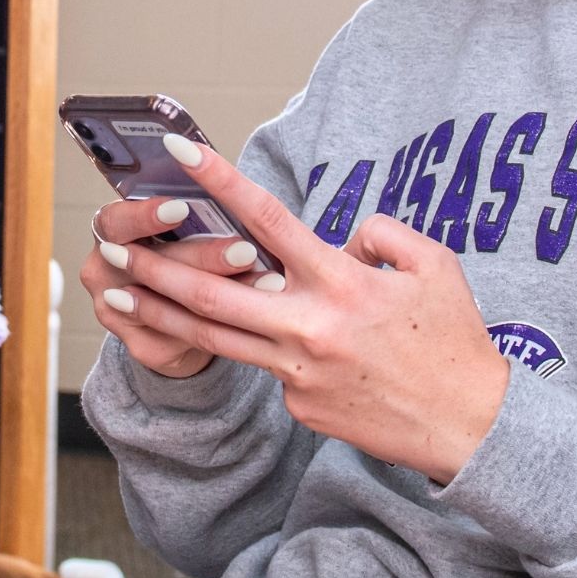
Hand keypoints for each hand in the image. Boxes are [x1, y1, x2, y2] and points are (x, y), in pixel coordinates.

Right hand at [81, 190, 262, 381]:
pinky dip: (225, 325)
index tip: (182, 207)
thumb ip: (197, 214)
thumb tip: (238, 198)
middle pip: (144, 265)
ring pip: (168, 305)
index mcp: (109, 232)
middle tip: (245, 250)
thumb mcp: (183, 223)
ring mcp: (117, 314)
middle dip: (201, 257)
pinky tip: (262, 317)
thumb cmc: (182, 248)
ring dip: (223, 292)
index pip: (115, 222)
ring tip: (269, 282)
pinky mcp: (144, 347)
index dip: (145, 215)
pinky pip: (185, 337)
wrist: (177, 306)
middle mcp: (103, 273)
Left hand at [88, 137, 513, 483]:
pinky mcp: (299, 406)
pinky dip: (264, 348)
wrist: (469, 427)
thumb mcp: (433, 265)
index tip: (180, 150)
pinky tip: (285, 348)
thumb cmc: (453, 340)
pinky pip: (271, 367)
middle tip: (108, 244)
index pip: (268, 219)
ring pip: (214, 338)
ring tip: (115, 291)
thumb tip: (341, 236)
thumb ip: (381, 234)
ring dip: (160, 312)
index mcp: (341, 283)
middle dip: (153, 265)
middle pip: (211, 292)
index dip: (220, 179)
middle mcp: (308, 327)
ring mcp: (297, 372)